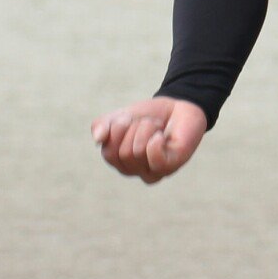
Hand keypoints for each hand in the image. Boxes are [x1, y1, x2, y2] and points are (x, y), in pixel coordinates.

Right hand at [91, 97, 206, 183]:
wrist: (178, 107)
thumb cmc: (148, 116)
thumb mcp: (119, 116)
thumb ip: (102, 126)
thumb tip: (98, 139)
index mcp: (120, 162)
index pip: (108, 153)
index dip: (116, 130)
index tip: (128, 118)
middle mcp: (136, 171)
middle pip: (123, 153)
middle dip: (134, 128)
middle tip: (148, 123)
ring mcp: (154, 171)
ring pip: (137, 152)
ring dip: (147, 129)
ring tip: (158, 127)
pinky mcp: (171, 165)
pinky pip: (155, 159)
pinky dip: (156, 141)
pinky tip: (162, 136)